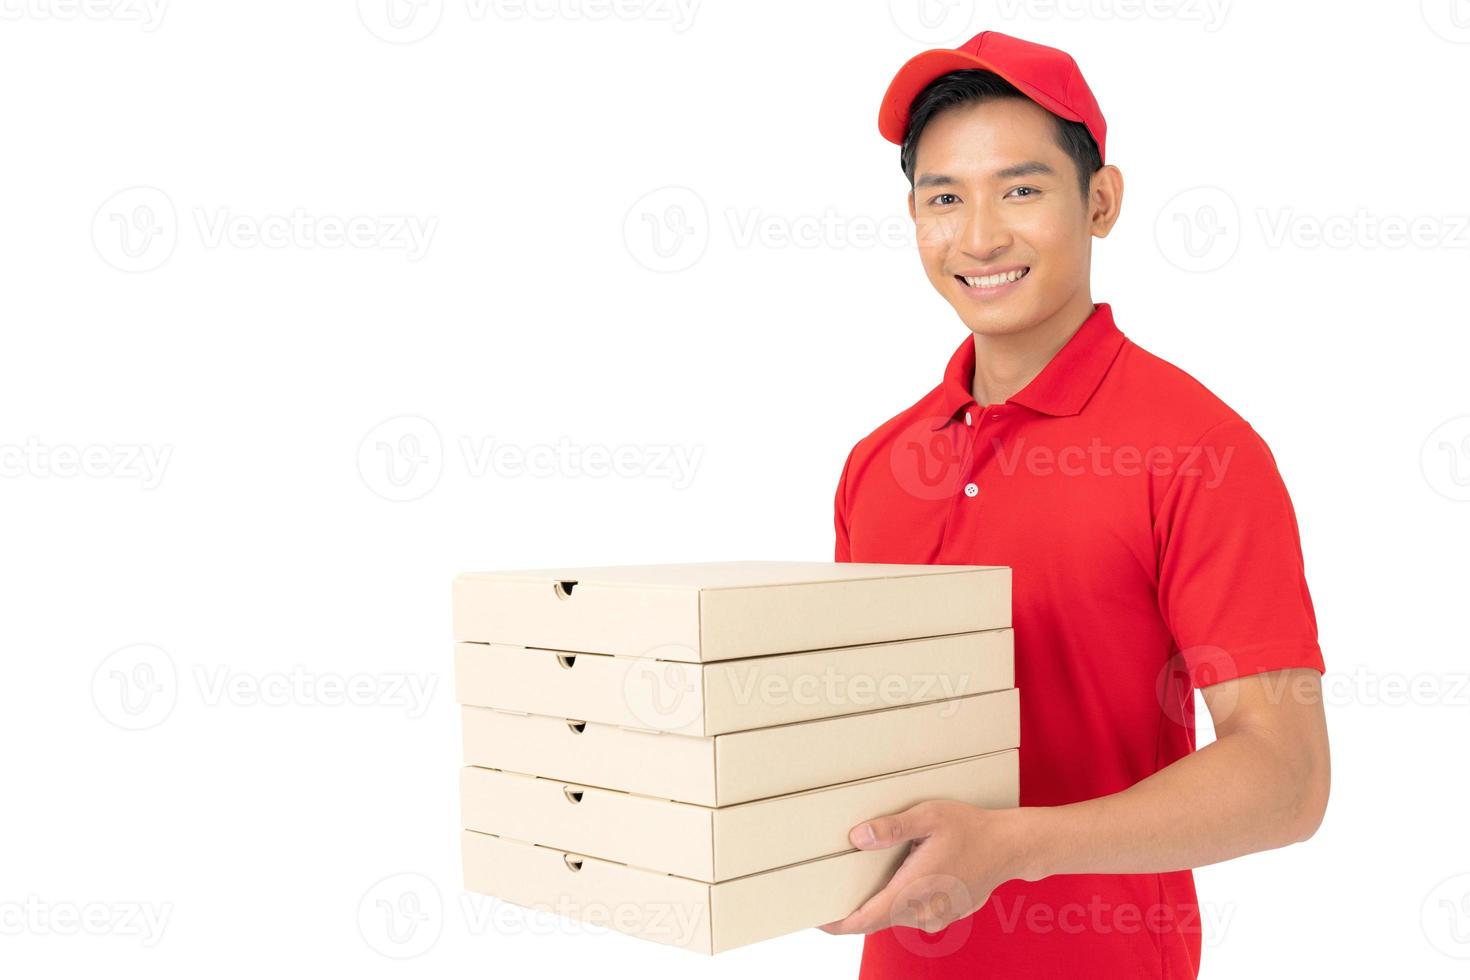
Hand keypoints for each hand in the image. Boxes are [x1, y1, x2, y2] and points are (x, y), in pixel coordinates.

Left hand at [818, 799, 1038, 935]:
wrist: (1010, 847)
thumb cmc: (971, 829)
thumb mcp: (929, 817)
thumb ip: (892, 828)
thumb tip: (858, 837)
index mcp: (914, 890)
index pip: (866, 919)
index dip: (838, 924)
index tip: (818, 920)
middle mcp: (923, 911)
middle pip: (876, 920)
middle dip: (852, 911)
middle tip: (830, 892)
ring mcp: (935, 917)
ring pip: (894, 917)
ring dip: (877, 905)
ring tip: (860, 881)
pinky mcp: (944, 915)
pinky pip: (912, 914)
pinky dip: (898, 903)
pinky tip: (898, 880)